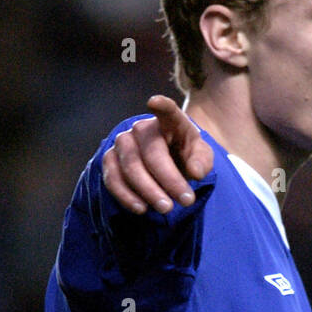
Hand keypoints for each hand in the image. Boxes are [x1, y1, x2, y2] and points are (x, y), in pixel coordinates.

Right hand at [102, 95, 214, 215]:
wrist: (167, 165)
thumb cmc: (185, 157)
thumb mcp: (201, 158)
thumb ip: (202, 162)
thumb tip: (195, 173)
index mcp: (170, 122)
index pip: (167, 112)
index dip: (161, 107)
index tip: (154, 102)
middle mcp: (142, 128)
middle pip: (151, 152)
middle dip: (168, 179)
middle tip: (185, 201)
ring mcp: (123, 143)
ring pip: (130, 167)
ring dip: (148, 190)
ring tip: (166, 209)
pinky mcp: (110, 160)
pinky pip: (113, 178)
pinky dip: (126, 196)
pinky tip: (142, 209)